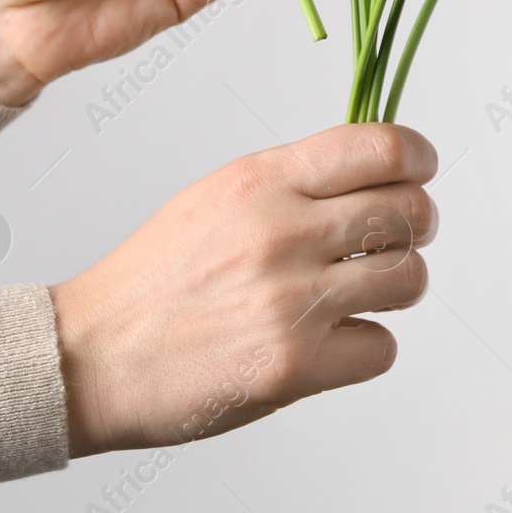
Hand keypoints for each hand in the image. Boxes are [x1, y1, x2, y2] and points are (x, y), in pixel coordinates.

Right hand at [48, 123, 438, 456]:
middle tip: (395, 241)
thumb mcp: (219, 196)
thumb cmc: (156, 277)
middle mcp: (282, 232)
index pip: (383, 146)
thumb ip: (296, 182)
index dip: (418, 159)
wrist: (90, 355)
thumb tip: (380, 172)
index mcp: (261, 180)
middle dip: (416, 227)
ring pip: (410, 279)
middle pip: (410, 213)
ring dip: (398, 288)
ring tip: (364, 293)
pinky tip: (331, 343)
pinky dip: (366, 349)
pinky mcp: (293, 366)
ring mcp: (291, 301)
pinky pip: (382, 349)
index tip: (421, 172)